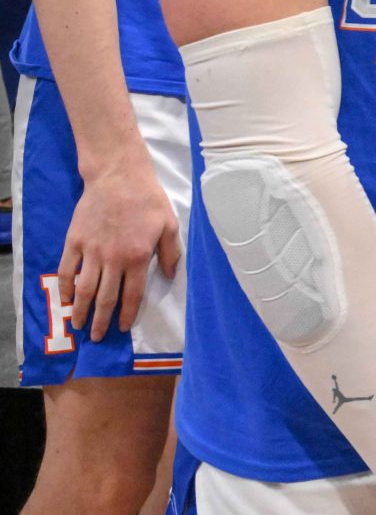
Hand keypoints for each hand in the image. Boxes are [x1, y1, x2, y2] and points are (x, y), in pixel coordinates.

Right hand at [59, 149, 181, 341]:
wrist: (118, 177)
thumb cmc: (148, 200)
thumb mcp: (170, 225)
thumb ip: (171, 254)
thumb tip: (171, 277)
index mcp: (138, 257)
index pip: (132, 295)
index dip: (127, 314)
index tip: (123, 328)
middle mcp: (113, 259)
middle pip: (106, 298)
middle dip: (101, 321)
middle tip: (97, 337)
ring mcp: (91, 251)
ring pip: (84, 289)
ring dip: (81, 310)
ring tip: (79, 325)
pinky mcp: (74, 242)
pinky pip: (66, 270)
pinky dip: (64, 288)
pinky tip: (65, 299)